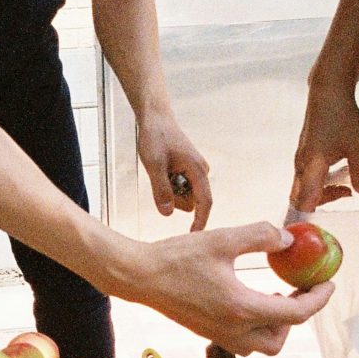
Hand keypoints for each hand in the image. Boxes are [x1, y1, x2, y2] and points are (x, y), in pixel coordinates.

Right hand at [119, 223, 334, 354]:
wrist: (140, 277)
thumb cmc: (176, 258)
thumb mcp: (223, 238)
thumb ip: (260, 236)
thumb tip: (289, 239)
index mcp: (241, 308)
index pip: (295, 314)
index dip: (318, 299)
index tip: (327, 283)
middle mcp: (233, 330)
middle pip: (281, 338)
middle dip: (296, 316)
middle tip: (299, 289)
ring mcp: (220, 335)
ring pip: (263, 345)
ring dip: (277, 325)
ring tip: (275, 296)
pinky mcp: (209, 333)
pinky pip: (244, 341)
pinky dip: (257, 326)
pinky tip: (250, 300)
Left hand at [135, 111, 211, 229]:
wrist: (156, 119)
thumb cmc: (156, 138)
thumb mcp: (153, 165)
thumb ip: (160, 190)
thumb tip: (167, 214)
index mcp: (198, 170)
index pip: (205, 203)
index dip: (200, 221)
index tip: (193, 238)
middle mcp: (201, 173)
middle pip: (190, 203)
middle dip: (173, 199)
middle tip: (158, 178)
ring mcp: (195, 172)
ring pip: (184, 197)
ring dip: (169, 191)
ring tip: (159, 170)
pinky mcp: (189, 172)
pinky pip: (180, 189)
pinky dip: (169, 185)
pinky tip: (161, 170)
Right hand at [290, 84, 358, 213]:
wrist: (328, 92)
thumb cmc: (340, 116)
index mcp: (312, 166)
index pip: (303, 203)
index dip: (313, 216)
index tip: (332, 213)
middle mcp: (301, 165)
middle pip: (300, 198)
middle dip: (322, 203)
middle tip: (344, 192)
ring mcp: (301, 159)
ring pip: (304, 187)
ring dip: (323, 190)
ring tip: (345, 180)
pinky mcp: (304, 153)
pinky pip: (307, 176)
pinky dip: (321, 180)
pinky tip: (338, 169)